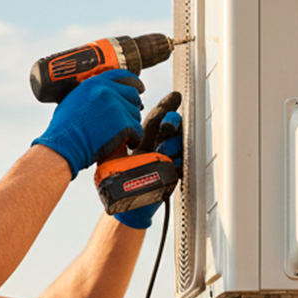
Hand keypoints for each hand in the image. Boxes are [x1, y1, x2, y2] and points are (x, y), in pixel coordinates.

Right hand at [32, 69, 143, 179]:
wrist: (63, 146)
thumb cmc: (63, 129)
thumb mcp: (73, 101)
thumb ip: (89, 94)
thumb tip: (101, 97)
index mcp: (95, 83)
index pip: (122, 76)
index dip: (134, 82)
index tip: (140, 88)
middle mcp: (107, 91)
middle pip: (132, 95)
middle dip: (133, 106)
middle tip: (130, 117)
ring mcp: (116, 107)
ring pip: (135, 114)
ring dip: (131, 125)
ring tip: (123, 135)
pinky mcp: (123, 124)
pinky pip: (137, 130)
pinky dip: (135, 138)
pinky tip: (129, 143)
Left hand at [113, 110, 182, 229]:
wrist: (125, 201)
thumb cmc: (119, 175)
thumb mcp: (113, 151)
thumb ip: (116, 135)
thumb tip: (113, 115)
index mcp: (146, 136)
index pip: (158, 116)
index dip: (167, 105)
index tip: (175, 96)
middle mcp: (159, 144)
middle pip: (174, 126)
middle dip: (172, 122)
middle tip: (165, 128)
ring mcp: (168, 158)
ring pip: (181, 143)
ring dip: (174, 143)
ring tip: (163, 150)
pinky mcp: (174, 173)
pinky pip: (184, 163)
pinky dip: (181, 161)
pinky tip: (174, 163)